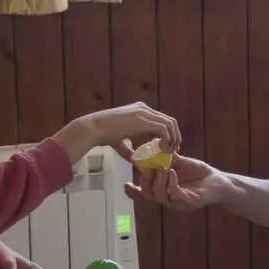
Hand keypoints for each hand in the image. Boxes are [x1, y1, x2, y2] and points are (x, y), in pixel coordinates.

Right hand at [56, 102, 180, 163]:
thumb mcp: (120, 141)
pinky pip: (164, 129)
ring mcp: (145, 113)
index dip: (169, 134)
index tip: (168, 147)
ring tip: (168, 152)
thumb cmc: (103, 135)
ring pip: (170, 124)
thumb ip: (129, 149)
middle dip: (175, 136)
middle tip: (173, 151)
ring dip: (173, 139)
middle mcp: (144, 108)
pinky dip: (166, 140)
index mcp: (140, 110)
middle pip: (170, 120)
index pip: (163, 119)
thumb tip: (134, 160)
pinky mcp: (144, 120)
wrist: (94, 128)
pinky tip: (161, 149)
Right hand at [125, 154, 228, 211]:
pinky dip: (172, 183)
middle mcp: (169, 199)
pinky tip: (172, 172)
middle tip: (145, 171)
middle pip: (149, 197)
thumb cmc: (199, 173)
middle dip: (145, 184)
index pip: (145, 195)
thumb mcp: (179, 163)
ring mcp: (179, 202)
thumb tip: (153, 146)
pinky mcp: (190, 202)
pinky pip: (176, 195)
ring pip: (160, 197)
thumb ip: (165, 158)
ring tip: (161, 169)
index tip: (126, 184)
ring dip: (158, 182)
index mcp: (164, 190)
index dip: (134, 192)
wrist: (218, 180)